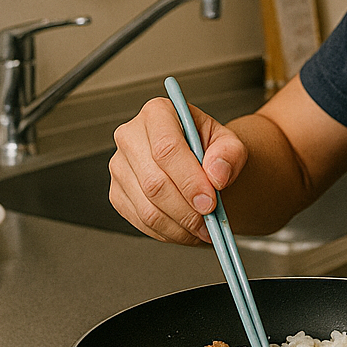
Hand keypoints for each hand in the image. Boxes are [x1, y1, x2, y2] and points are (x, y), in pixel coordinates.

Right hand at [109, 96, 248, 246]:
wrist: (199, 162)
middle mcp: (131, 136)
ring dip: (179, 226)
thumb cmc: (210, 149)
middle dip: (187, 210)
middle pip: (154, 183)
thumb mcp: (230, 143)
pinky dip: (167, 232)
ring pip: (147, 208)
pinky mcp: (117, 193)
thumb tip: (216, 175)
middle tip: (210, 221)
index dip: (189, 181)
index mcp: (158, 113)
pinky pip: (140, 221)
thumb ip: (229, 154)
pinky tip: (186, 229)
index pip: (166, 149)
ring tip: (203, 228)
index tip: (209, 202)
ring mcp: (120, 166)